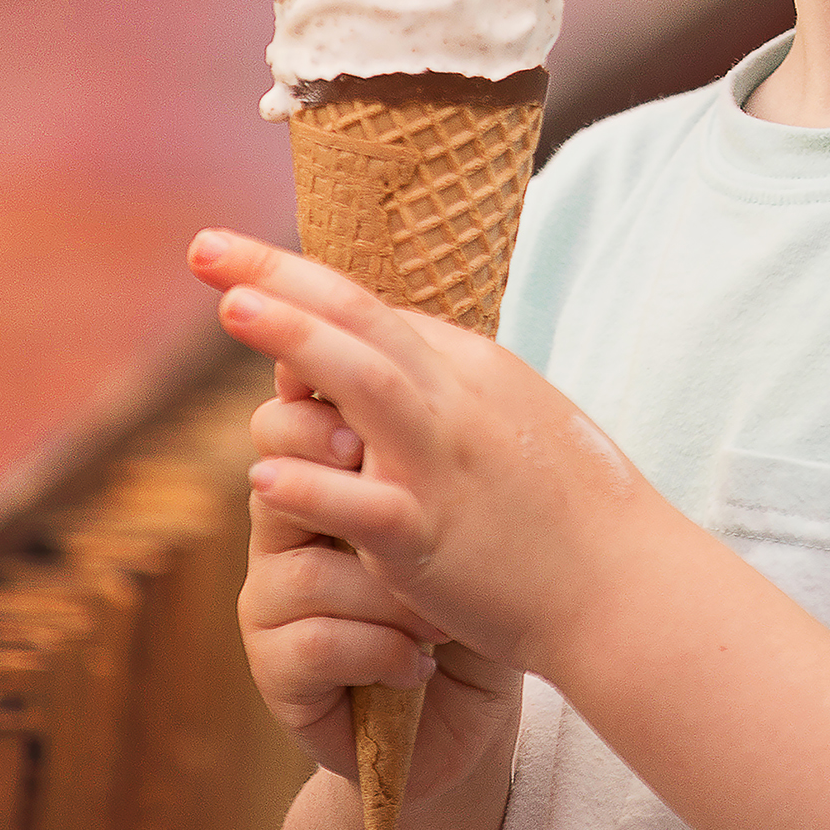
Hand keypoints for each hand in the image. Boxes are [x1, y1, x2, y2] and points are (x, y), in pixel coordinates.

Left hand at [188, 227, 654, 685]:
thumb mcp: (512, 418)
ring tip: (229, 308)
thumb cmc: (570, 507)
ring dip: (295, 341)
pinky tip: (263, 477)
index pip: (374, 311)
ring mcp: (442, 465)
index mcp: (470, 369)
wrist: (623, 583)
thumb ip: (449, 386)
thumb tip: (391, 353)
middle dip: (279, 277)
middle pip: (360, 319)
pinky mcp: (433, 537)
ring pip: (365, 384)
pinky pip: (367, 507)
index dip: (303, 284)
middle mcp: (455, 399)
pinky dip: (316, 488)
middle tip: (206, 246)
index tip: (244, 265)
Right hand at [235, 369, 522, 807]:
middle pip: (271, 478)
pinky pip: (315, 643)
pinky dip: (383, 651)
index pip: (297, 414)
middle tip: (360, 469)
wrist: (474, 707)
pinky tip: (421, 662)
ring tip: (439, 615)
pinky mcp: (280, 676)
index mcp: (326, 479)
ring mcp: (273, 608)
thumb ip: (430, 434)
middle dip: (317, 472)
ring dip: (386, 594)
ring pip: (304, 568)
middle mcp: (287, 535)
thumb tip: (426, 340)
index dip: (315, 401)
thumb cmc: (474, 592)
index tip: (360, 408)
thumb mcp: (458, 506)